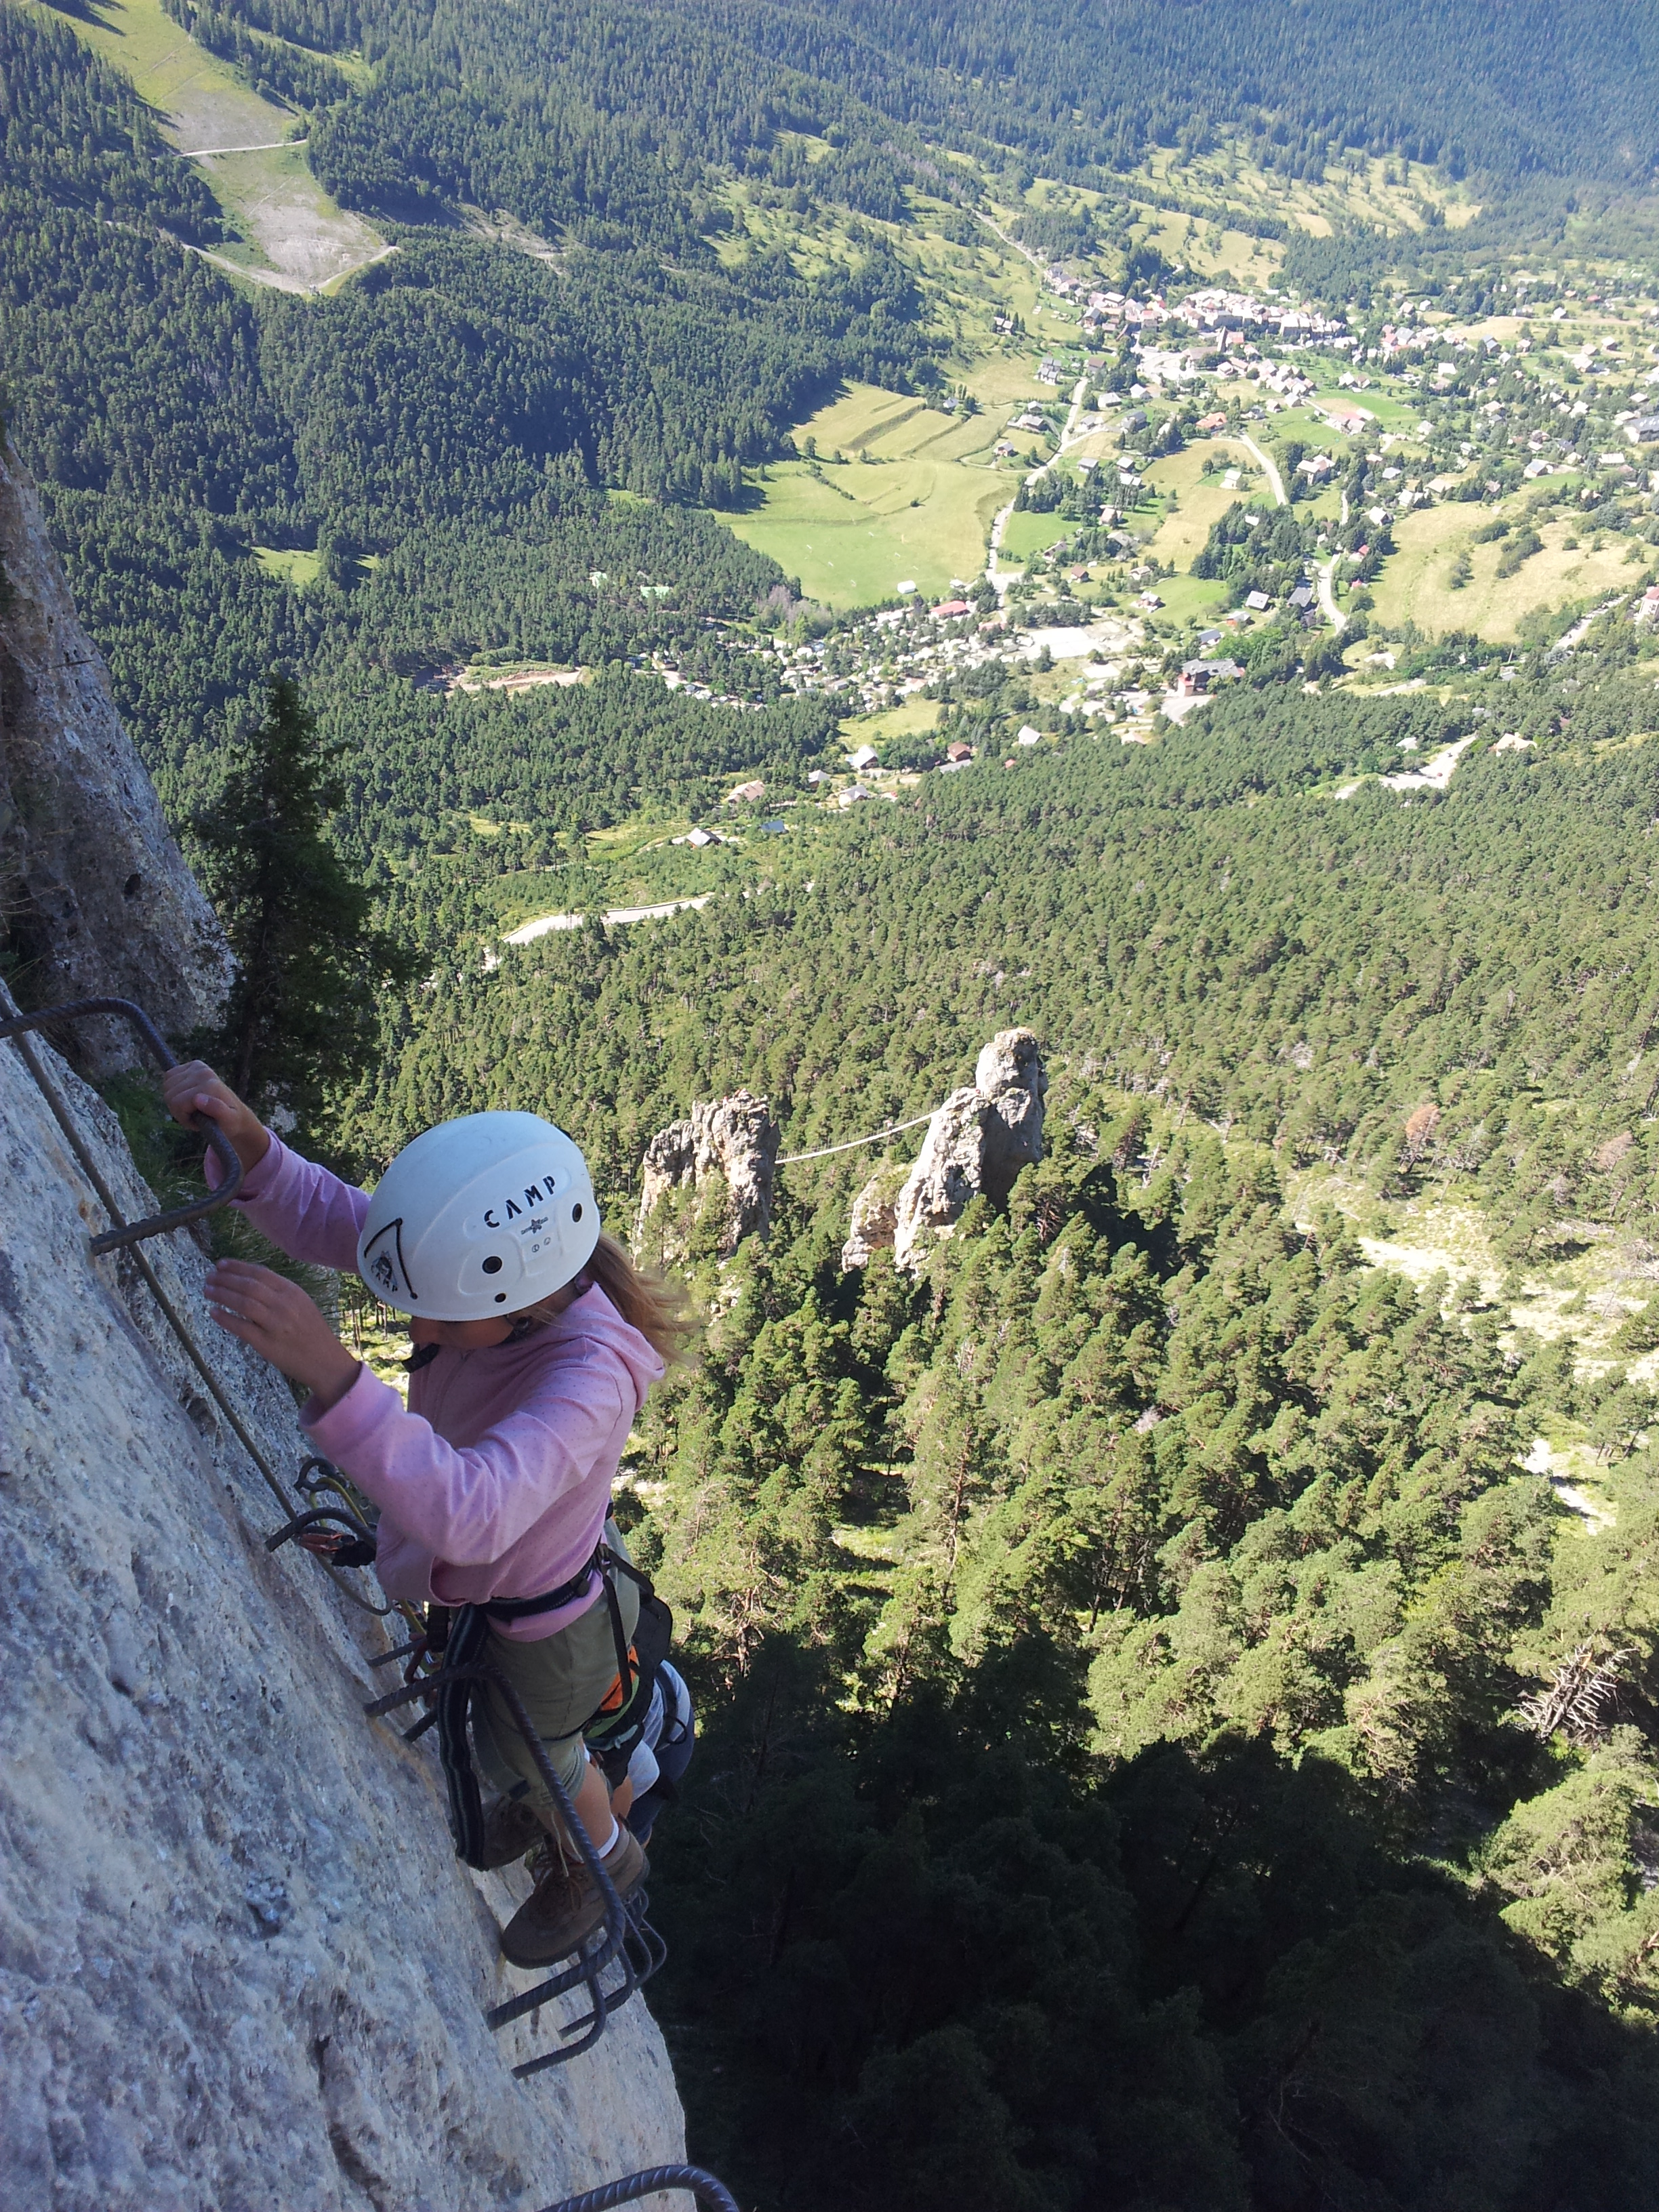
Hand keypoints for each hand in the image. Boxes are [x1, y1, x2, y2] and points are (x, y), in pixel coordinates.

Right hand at [161, 1060, 271, 1176]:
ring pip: (167, 1088)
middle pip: (170, 1096)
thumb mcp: (228, 1121)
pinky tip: (187, 1097)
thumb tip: (197, 1098)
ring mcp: (198, 1067)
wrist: (236, 1115)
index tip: (199, 1123)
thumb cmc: (231, 1122)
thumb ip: (216, 1110)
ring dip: (176, 1102)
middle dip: (179, 1111)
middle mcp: (203, 1072)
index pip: (177, 1103)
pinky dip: (173, 1090)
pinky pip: (168, 1076)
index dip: (183, 1118)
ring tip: (193, 1108)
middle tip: (196, 1115)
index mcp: (210, 1085)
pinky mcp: (194, 1065)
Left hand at [205, 1260, 360, 1409]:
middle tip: (209, 1277)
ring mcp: (275, 1324)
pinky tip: (213, 1312)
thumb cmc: (311, 1331)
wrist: (325, 1361)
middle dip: (225, 1279)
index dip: (237, 1267)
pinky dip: (225, 1318)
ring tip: (208, 1291)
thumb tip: (247, 1280)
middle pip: (248, 1286)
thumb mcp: (301, 1304)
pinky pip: (241, 1328)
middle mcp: (284, 1305)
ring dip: (221, 1295)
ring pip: (243, 1303)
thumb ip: (279, 1292)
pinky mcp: (267, 1344)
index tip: (220, 1264)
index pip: (260, 1273)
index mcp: (293, 1292)